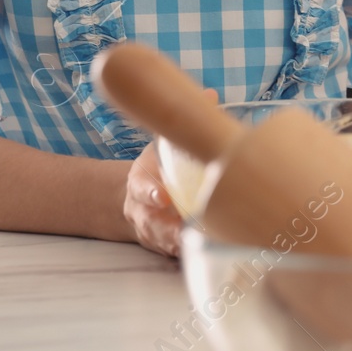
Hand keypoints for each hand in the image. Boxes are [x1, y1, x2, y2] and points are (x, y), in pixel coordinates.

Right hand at [122, 86, 214, 257]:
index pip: (141, 187)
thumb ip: (183, 125)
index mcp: (141, 182)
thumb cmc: (160, 166)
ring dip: (179, 245)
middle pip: (150, 222)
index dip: (151, 191)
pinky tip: (202, 254)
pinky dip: (184, 255)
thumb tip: (210, 95)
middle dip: (166, 227)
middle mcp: (143, 210)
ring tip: (199, 244)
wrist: (140, 196)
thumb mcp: (165, 144)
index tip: (163, 195)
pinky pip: (171, 255)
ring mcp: (152, 230)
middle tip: (187, 229)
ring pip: (162, 242)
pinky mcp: (163, 246)